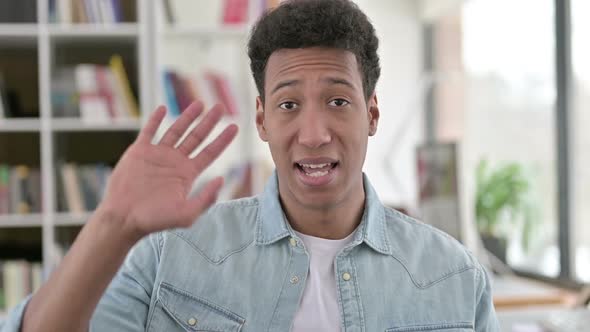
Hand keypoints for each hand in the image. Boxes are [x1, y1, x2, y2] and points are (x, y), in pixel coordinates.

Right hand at [97, 101, 237, 241]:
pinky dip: (155, 119)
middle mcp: (175, 162)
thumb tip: (221, 179)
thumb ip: (206, 198)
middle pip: (196, 137)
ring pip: (175, 130)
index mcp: (187, 174)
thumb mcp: (187, 214)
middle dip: (209, 122)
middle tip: (220, 106)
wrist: (124, 218)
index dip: (223, 139)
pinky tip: (163, 108)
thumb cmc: (155, 220)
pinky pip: (149, 131)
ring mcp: (157, 155)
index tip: (235, 126)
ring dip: (187, 116)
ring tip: (200, 103)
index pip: (210, 152)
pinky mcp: (139, 152)